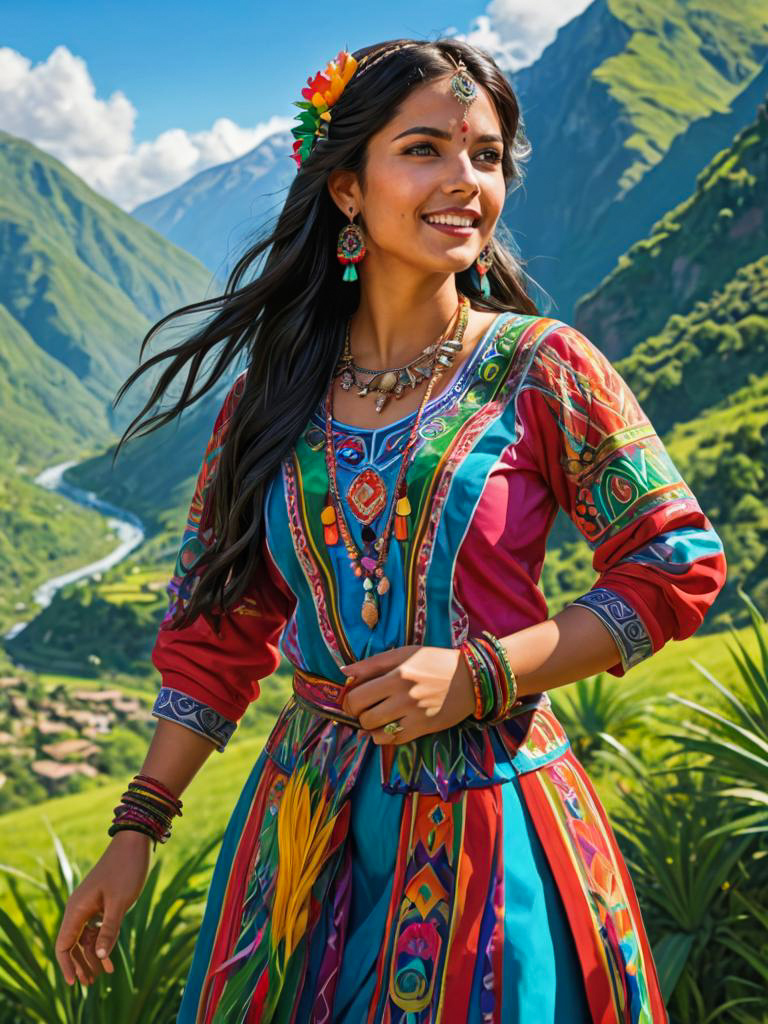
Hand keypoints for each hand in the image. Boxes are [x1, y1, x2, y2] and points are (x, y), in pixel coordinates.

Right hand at [54, 830, 150, 985]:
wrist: (134, 841)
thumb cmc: (126, 869)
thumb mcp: (120, 903)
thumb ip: (110, 930)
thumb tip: (100, 956)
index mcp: (77, 908)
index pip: (64, 944)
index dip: (67, 966)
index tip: (75, 983)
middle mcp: (79, 907)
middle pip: (73, 943)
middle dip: (81, 964)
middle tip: (92, 983)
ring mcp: (89, 904)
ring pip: (86, 936)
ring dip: (94, 954)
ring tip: (105, 974)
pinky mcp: (101, 901)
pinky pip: (96, 926)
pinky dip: (102, 940)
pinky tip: (110, 954)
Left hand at [339, 645, 475, 743]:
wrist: (469, 678)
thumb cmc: (433, 662)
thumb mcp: (403, 654)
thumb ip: (372, 664)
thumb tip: (343, 673)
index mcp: (396, 675)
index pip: (356, 697)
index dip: (349, 700)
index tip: (353, 698)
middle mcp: (404, 697)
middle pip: (364, 717)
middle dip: (359, 714)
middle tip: (366, 708)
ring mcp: (414, 715)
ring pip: (376, 732)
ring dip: (371, 727)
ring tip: (377, 717)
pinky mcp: (424, 728)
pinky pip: (393, 740)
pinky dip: (385, 736)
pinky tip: (389, 725)